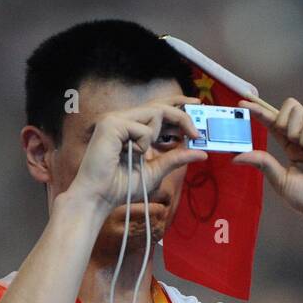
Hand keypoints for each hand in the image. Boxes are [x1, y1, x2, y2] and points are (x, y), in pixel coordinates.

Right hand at [64, 95, 206, 209]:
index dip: (178, 107)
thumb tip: (202, 153)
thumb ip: (176, 158)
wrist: (100, 197)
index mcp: (131, 127)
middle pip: (160, 106)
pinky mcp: (112, 124)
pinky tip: (129, 154)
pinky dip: (143, 145)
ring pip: (155, 113)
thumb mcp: (156, 171)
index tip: (197, 109)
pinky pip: (144, 129)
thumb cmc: (121, 186)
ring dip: (157, 137)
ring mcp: (116, 119)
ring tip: (139, 154)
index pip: (158, 109)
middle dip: (183, 116)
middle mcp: (123, 118)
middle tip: (197, 132)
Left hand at [234, 97, 302, 223]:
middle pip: (288, 108)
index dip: (260, 111)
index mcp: (292, 146)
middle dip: (280, 120)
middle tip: (288, 140)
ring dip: (296, 131)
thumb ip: (263, 164)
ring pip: (299, 112)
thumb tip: (236, 157)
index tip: (243, 103)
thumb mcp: (281, 181)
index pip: (274, 122)